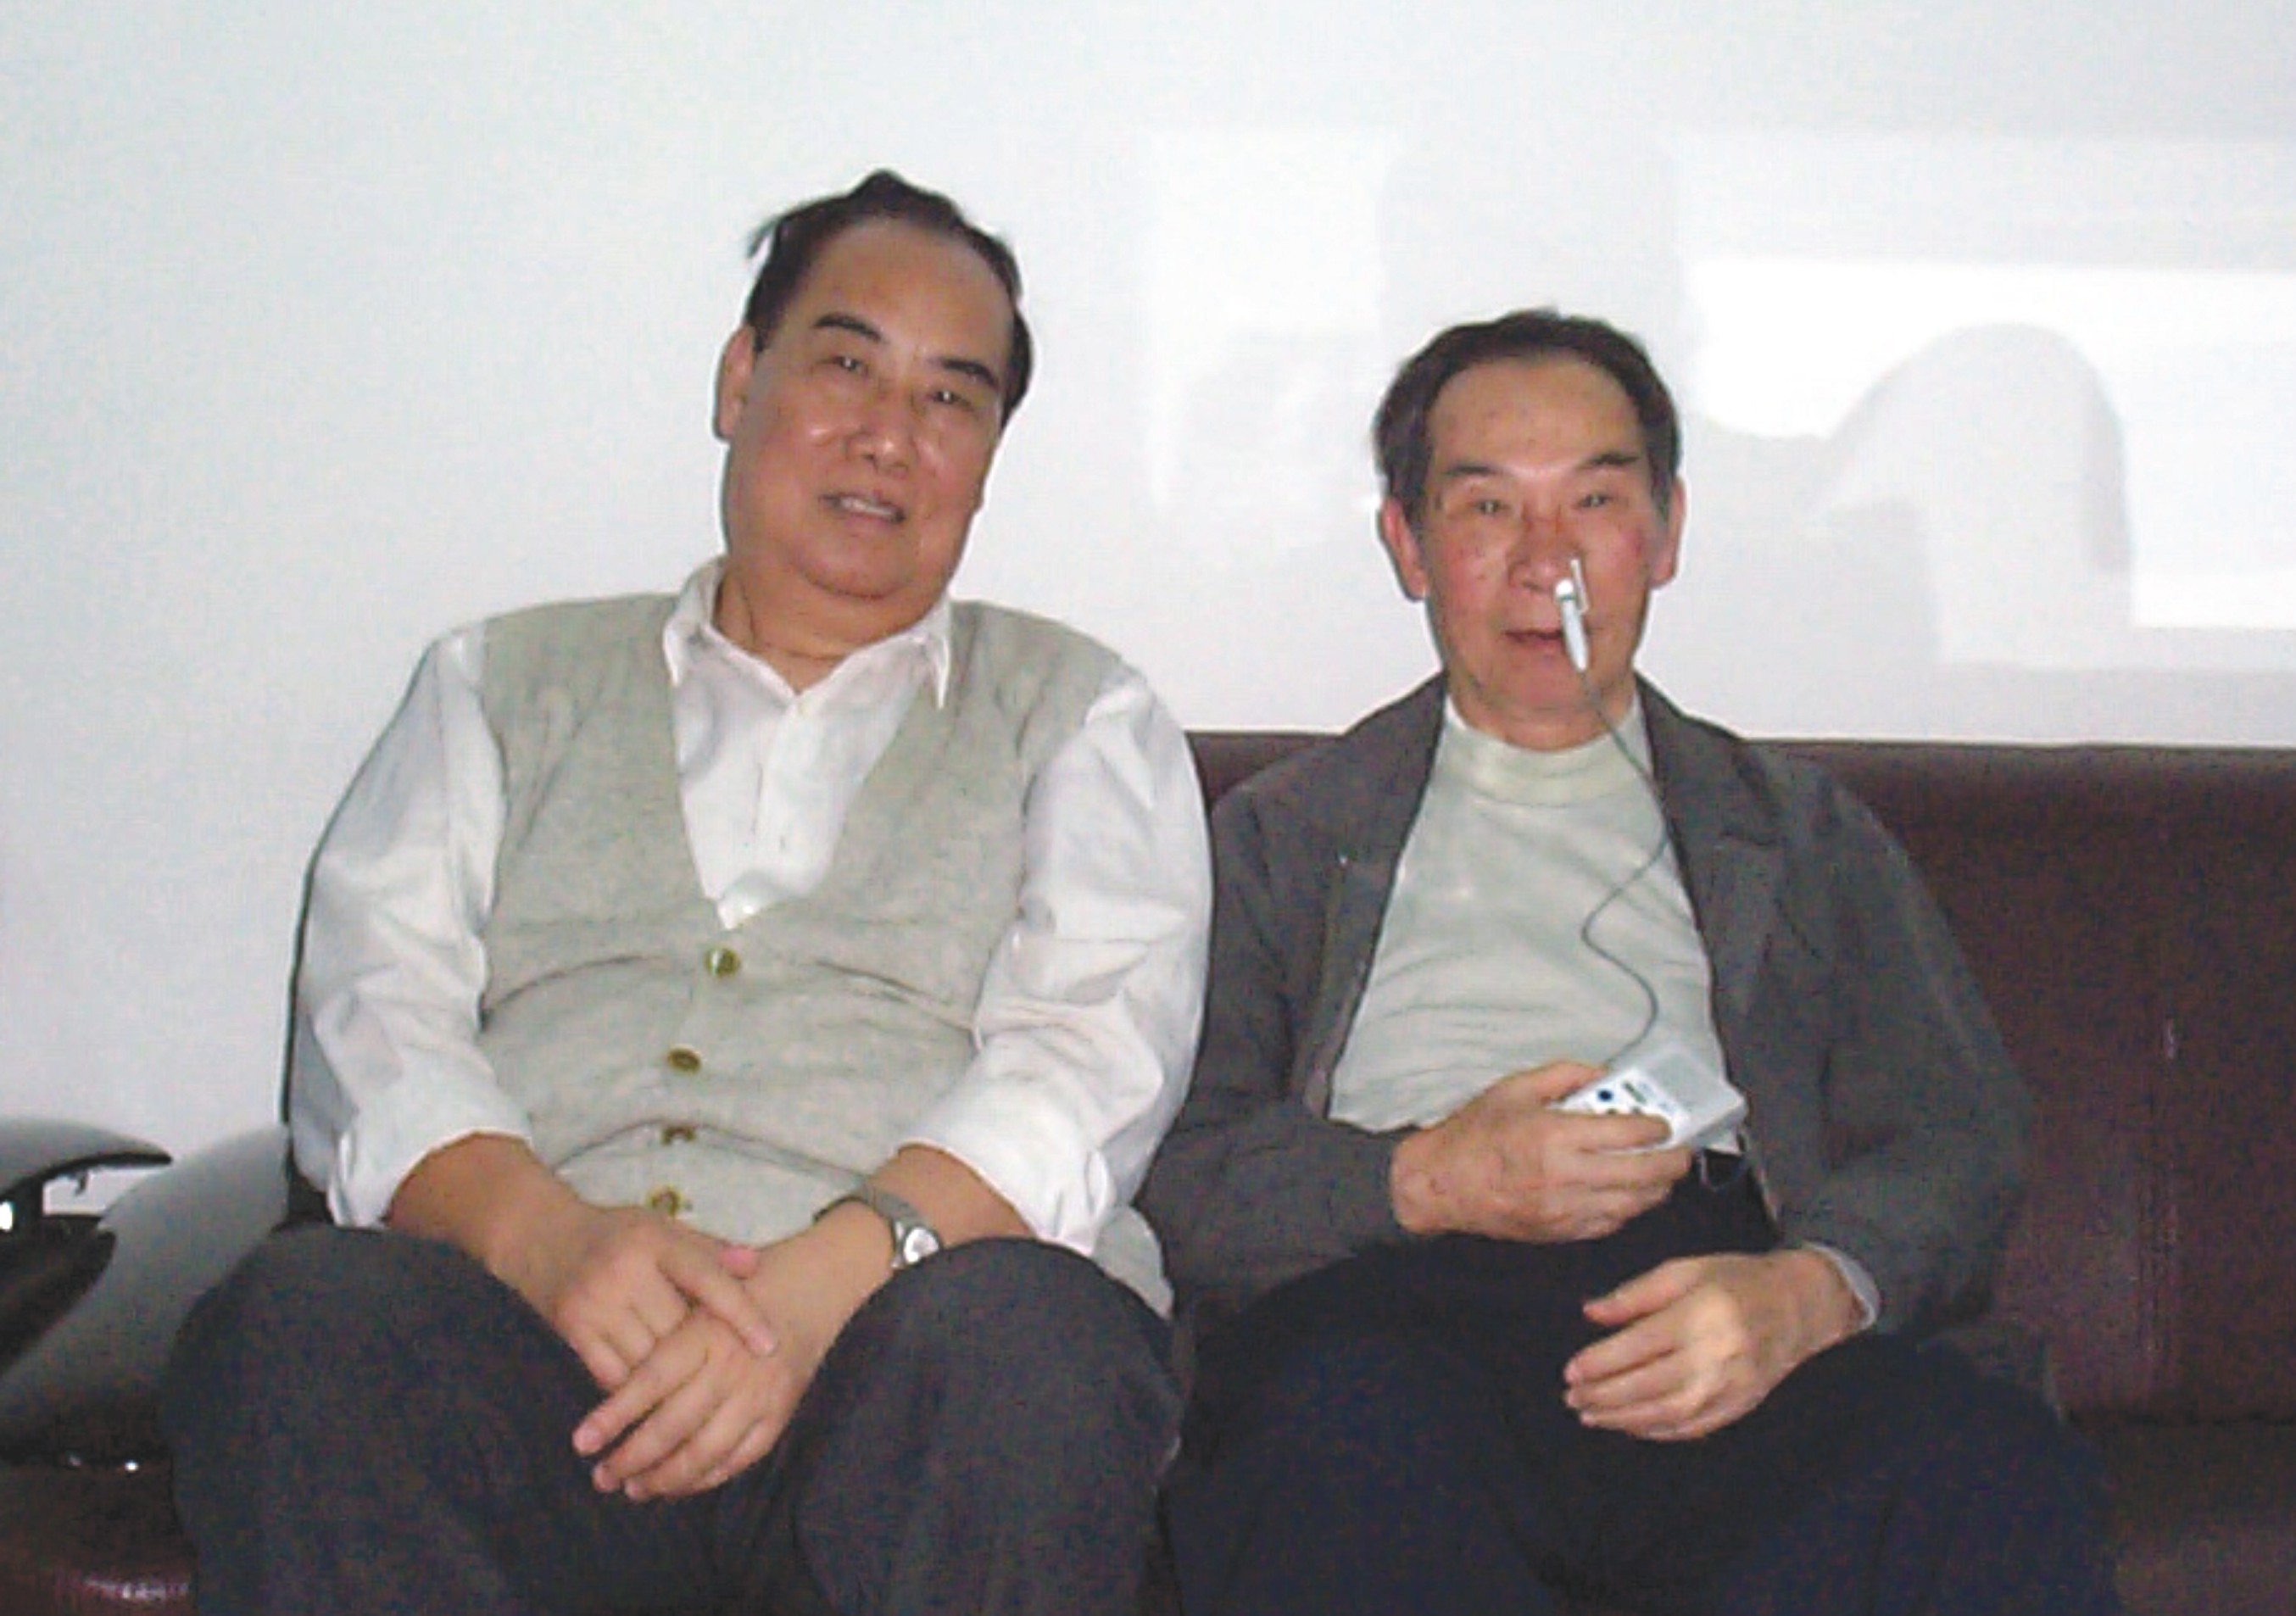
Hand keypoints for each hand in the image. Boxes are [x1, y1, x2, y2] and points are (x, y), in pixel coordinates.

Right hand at [383, 1137, 776, 1391]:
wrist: (540, 1236)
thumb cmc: (618, 1236)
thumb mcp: (663, 1228)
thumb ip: (710, 1250)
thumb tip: (757, 1266)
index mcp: (654, 1242)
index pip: (707, 1278)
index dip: (742, 1312)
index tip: (770, 1345)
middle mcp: (624, 1273)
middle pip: (678, 1331)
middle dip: (711, 1362)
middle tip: (746, 1391)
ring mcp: (595, 1304)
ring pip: (647, 1362)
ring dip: (676, 1392)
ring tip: (710, 1417)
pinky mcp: (573, 1331)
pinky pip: (614, 1377)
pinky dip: (638, 1399)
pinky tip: (657, 1416)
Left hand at [572, 1302, 811, 1500]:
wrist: (807, 1290)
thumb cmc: (733, 1296)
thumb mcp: (693, 1296)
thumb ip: (653, 1336)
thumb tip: (606, 1387)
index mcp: (703, 1334)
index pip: (649, 1382)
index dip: (613, 1416)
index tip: (581, 1443)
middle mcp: (730, 1366)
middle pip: (673, 1425)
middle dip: (632, 1458)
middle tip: (602, 1477)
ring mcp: (758, 1394)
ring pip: (705, 1450)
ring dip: (666, 1477)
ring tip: (634, 1488)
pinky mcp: (779, 1414)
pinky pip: (738, 1458)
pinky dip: (706, 1478)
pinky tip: (679, 1485)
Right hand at [1390, 1062, 1690, 1241]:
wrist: (1442, 1184)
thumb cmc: (1475, 1135)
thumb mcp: (1515, 1088)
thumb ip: (1564, 1075)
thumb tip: (1604, 1075)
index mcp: (1555, 1135)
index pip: (1628, 1133)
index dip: (1658, 1127)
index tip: (1665, 1123)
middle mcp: (1565, 1176)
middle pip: (1643, 1173)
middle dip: (1673, 1161)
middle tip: (1681, 1150)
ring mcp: (1565, 1209)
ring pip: (1634, 1204)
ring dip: (1657, 1189)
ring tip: (1662, 1173)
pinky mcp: (1560, 1231)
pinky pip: (1611, 1224)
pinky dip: (1629, 1209)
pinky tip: (1629, 1194)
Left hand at [1561, 1248, 1862, 1440]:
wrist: (1795, 1308)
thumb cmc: (1732, 1282)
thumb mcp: (1684, 1271)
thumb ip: (1635, 1293)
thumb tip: (1590, 1313)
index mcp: (1699, 1315)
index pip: (1638, 1347)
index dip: (1599, 1363)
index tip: (1569, 1372)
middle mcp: (1715, 1356)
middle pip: (1648, 1385)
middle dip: (1604, 1396)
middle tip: (1572, 1398)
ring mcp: (1730, 1387)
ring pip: (1666, 1413)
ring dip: (1622, 1419)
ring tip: (1590, 1415)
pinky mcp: (1739, 1406)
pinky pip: (1691, 1427)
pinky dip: (1655, 1430)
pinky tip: (1628, 1425)